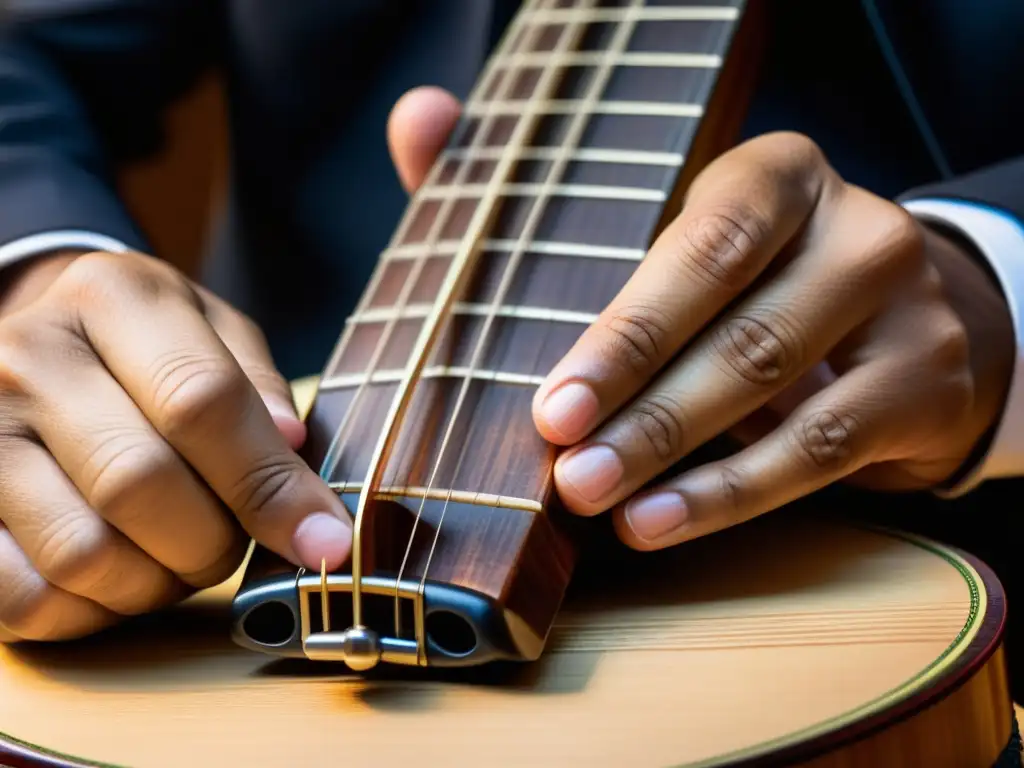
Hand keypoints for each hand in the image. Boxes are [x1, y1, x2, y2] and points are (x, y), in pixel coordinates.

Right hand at [0, 87, 460, 642]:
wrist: (32, 336)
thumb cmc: (143, 344)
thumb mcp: (212, 328)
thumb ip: (258, 383)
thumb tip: (291, 448)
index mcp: (113, 298)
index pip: (201, 402)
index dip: (272, 486)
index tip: (325, 542)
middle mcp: (30, 357)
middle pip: (141, 484)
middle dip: (214, 541)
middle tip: (232, 542)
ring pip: (85, 553)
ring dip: (156, 583)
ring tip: (175, 555)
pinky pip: (25, 598)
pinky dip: (90, 613)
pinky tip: (118, 579)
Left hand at [530, 132, 1014, 550]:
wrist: (911, 322)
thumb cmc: (774, 290)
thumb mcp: (719, 270)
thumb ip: (652, 317)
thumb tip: (561, 409)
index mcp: (785, 177)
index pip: (702, 252)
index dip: (625, 337)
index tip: (556, 410)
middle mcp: (858, 229)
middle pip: (736, 329)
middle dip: (638, 410)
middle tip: (570, 471)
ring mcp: (910, 304)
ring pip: (774, 390)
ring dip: (671, 456)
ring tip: (600, 497)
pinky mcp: (930, 384)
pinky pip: (818, 450)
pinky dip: (728, 491)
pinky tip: (661, 518)